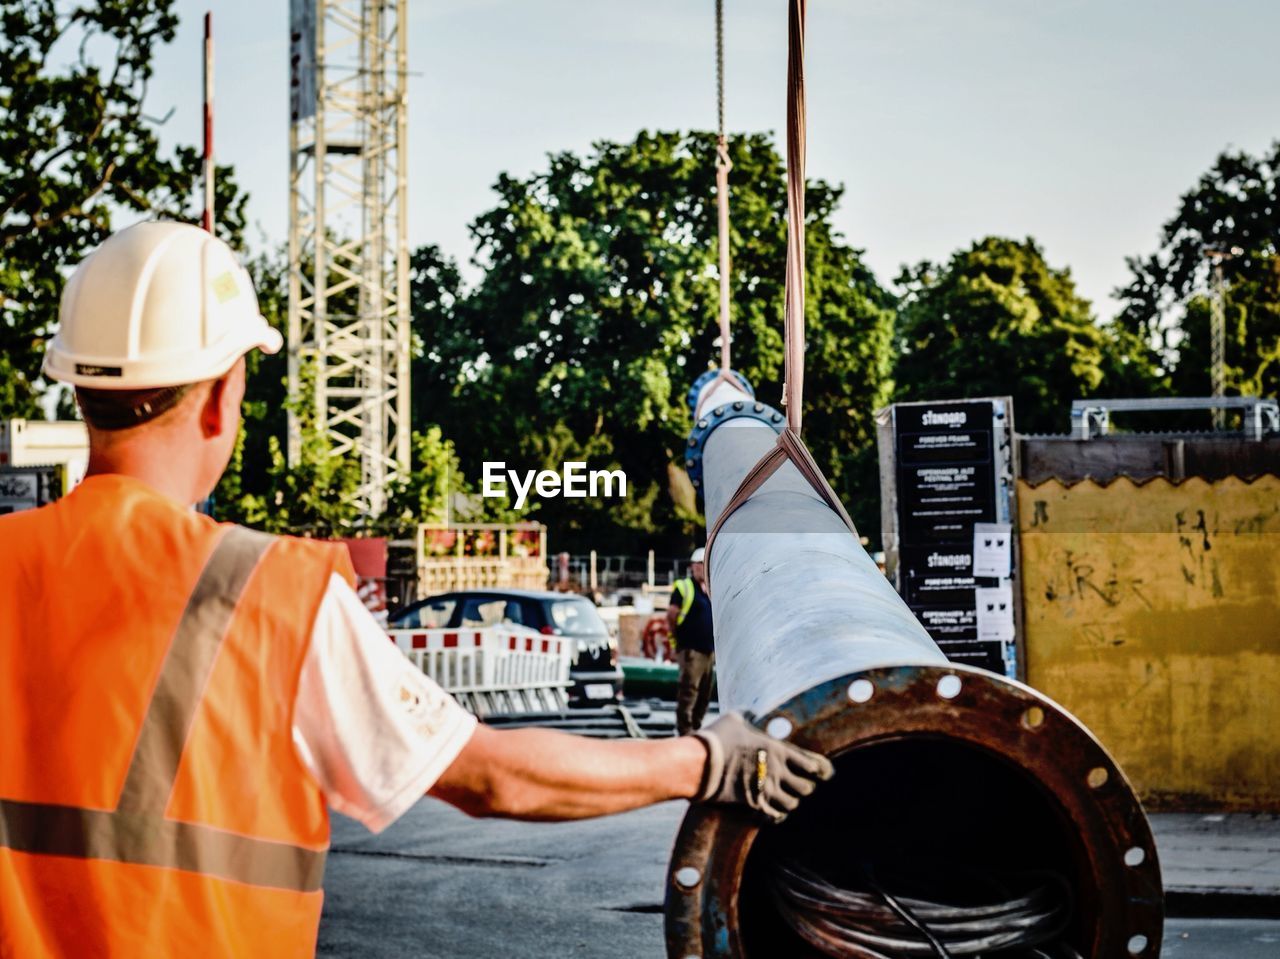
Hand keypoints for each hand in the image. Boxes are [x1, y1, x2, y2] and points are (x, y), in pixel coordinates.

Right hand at [693, 712, 833, 822]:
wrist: (698, 764)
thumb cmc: (717, 738)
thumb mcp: (735, 718)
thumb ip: (750, 715)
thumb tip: (753, 711)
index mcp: (778, 750)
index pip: (813, 764)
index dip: (821, 769)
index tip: (821, 771)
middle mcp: (777, 772)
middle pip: (806, 788)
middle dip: (805, 787)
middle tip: (798, 784)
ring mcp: (766, 790)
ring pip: (792, 804)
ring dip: (791, 801)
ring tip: (785, 796)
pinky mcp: (753, 805)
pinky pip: (776, 816)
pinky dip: (778, 815)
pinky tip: (774, 810)